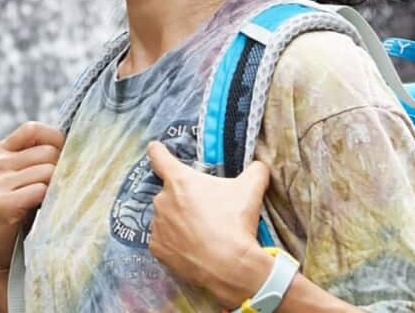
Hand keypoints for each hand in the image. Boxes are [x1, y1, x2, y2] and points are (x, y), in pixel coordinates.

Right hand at [0, 121, 64, 278]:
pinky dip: (50, 200)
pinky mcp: (4, 203)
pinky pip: (42, 191)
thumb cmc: (11, 212)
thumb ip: (33, 161)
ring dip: (58, 187)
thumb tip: (75, 148)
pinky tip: (46, 210)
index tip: (66, 157)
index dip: (55, 139)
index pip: (33, 129)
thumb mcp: (15, 178)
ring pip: (49, 171)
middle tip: (63, 187)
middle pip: (48, 152)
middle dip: (62, 168)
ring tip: (53, 201)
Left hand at [146, 141, 276, 308]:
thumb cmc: (235, 223)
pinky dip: (174, 242)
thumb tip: (259, 166)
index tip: (157, 149)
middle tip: (205, 211)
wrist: (229, 266)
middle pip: (169, 192)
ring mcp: (157, 225)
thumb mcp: (251, 190)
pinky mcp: (156, 247)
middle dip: (183, 198)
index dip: (158, 151)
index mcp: (179, 180)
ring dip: (178, 221)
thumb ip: (255, 171)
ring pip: (166, 217)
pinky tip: (192, 247)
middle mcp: (161, 199)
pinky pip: (163, 240)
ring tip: (201, 233)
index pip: (158, 156)